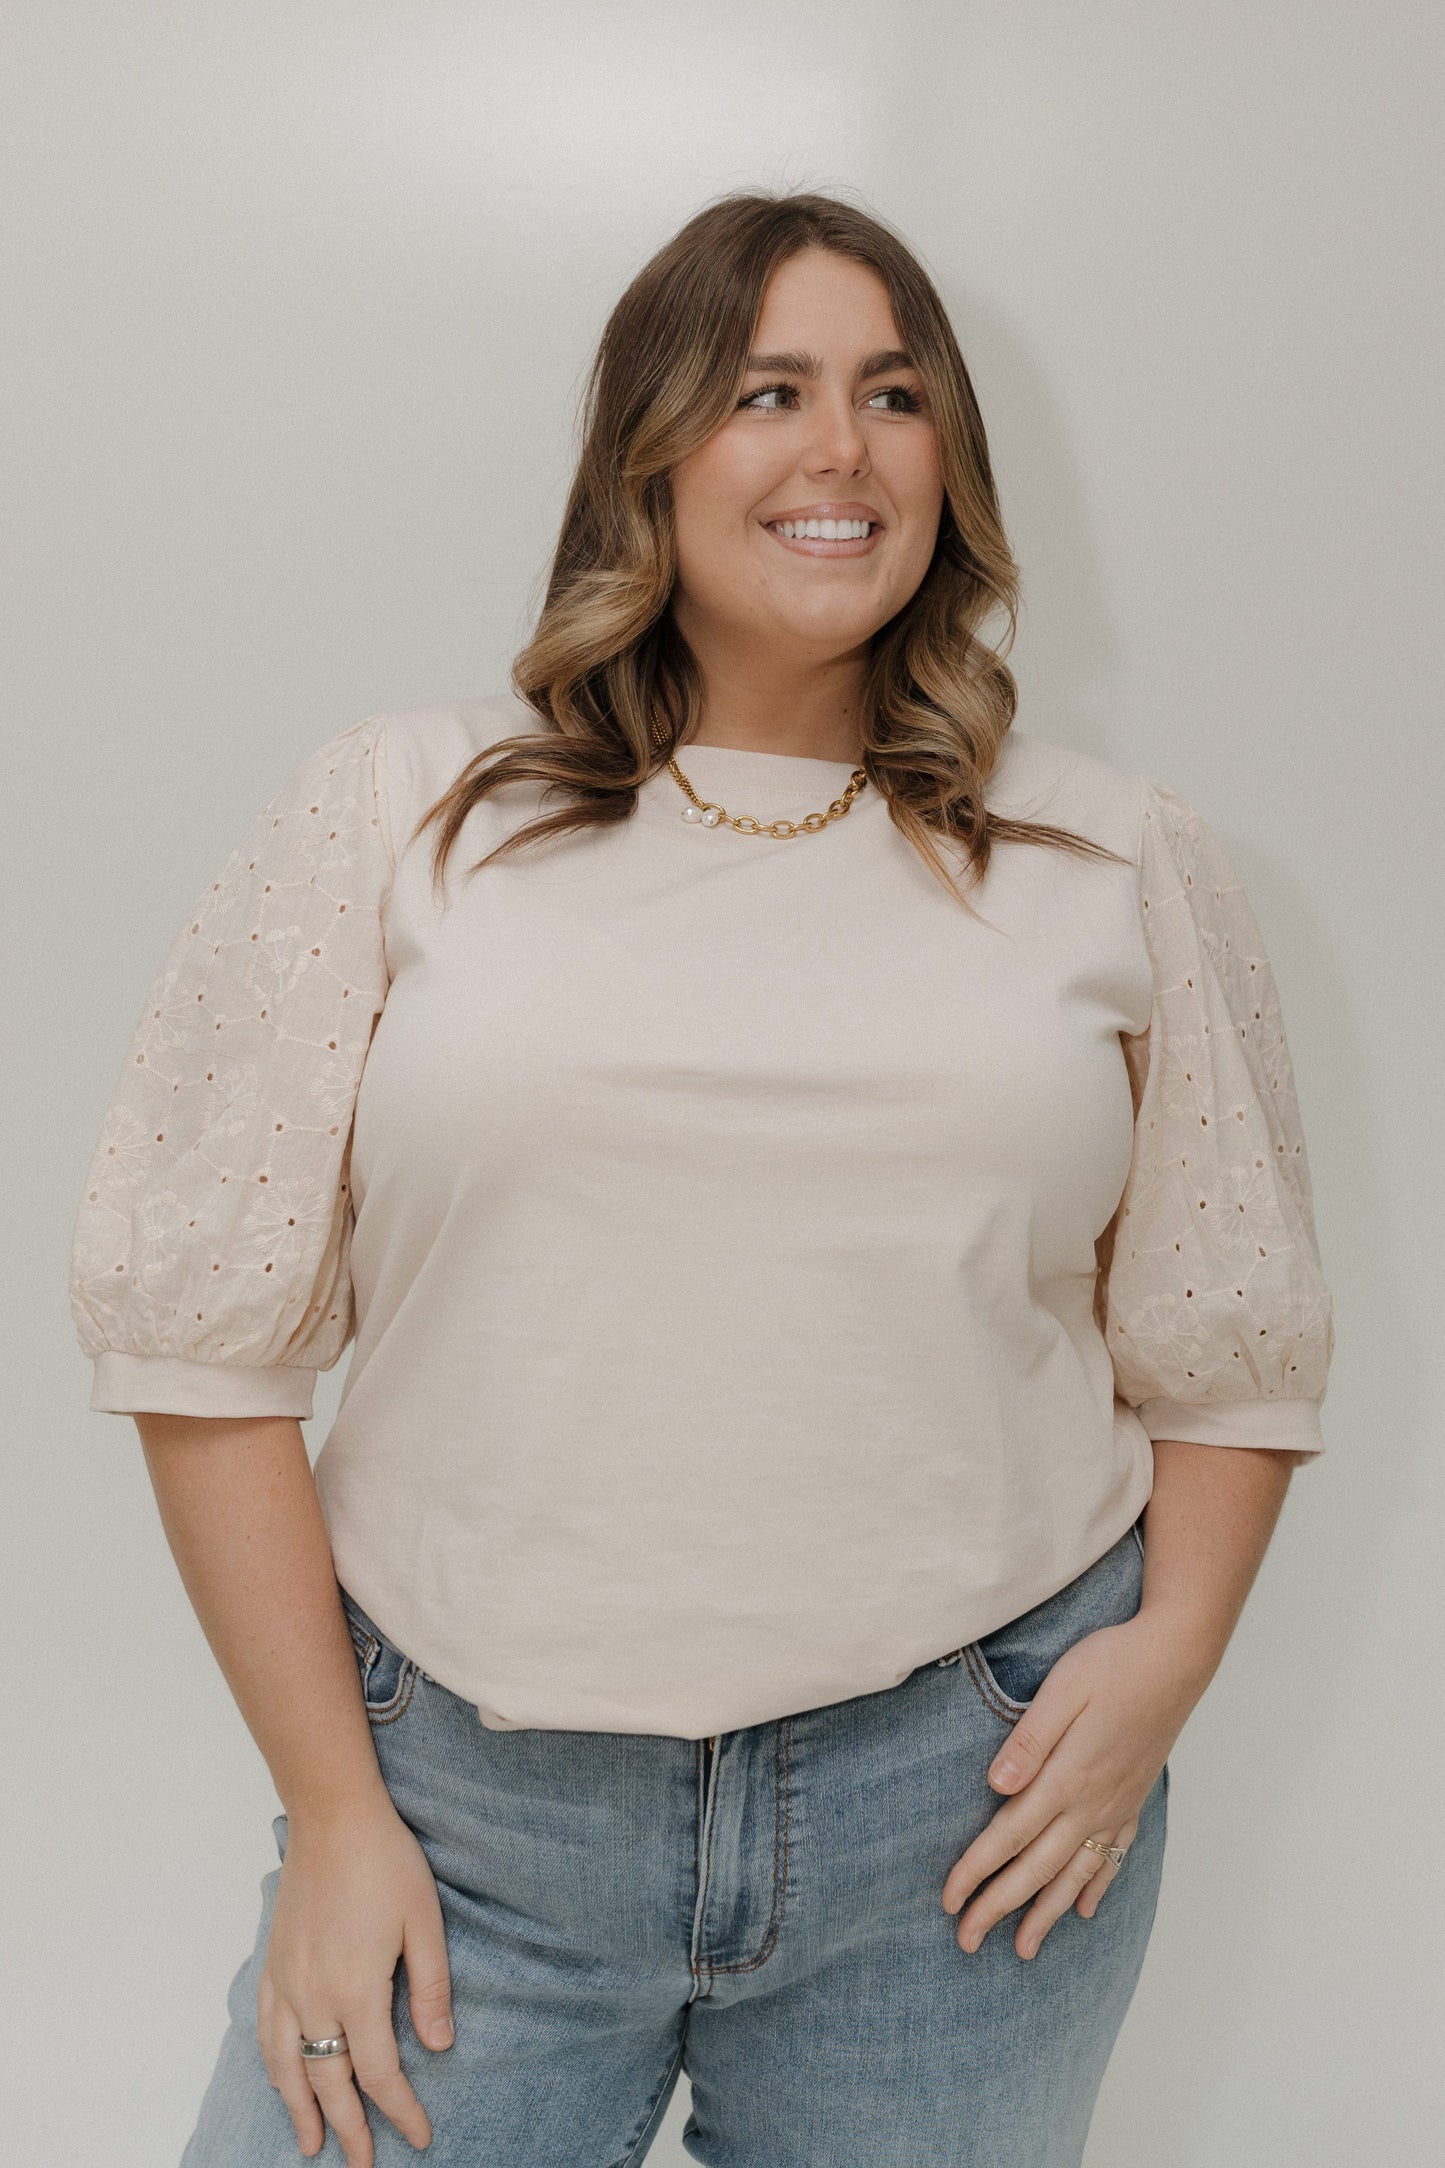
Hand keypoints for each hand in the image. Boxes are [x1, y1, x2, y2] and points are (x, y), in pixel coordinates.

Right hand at [258, 1795, 453, 2165]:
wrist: (333, 1817)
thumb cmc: (385, 1861)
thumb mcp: (424, 1921)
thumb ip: (430, 1988)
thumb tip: (439, 2046)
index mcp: (357, 1989)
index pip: (378, 2073)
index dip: (399, 2110)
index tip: (420, 2135)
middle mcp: (314, 1995)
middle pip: (329, 2081)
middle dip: (348, 2129)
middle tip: (363, 2166)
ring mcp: (287, 1981)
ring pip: (287, 2065)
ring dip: (298, 2109)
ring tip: (310, 2145)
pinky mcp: (273, 1963)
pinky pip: (265, 2030)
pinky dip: (273, 2065)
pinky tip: (280, 2077)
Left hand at [940, 1609, 1204, 1960]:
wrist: (1177, 1656)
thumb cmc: (1113, 1662)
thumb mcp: (1063, 1688)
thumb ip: (1029, 1740)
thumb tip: (996, 1787)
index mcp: (1067, 1776)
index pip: (1010, 1835)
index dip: (976, 1871)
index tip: (949, 1902)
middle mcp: (1093, 1801)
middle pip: (1038, 1868)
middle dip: (1000, 1908)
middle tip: (967, 1942)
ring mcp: (1118, 1803)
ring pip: (1076, 1873)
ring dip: (1046, 1913)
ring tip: (1024, 1949)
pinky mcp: (1135, 1795)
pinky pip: (1114, 1854)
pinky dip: (1097, 1886)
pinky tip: (1084, 1909)